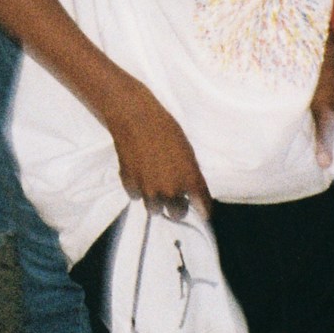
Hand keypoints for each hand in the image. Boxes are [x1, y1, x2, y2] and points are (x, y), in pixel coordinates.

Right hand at [109, 84, 210, 215]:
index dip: (203, 210)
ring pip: (155, 209)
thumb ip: (191, 173)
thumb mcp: (187, 151)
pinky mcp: (130, 185)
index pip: (203, 207)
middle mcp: (171, 190)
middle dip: (176, 207)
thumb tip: (191, 188)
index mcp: (190, 180)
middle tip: (174, 197)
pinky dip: (138, 189)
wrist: (135, 119)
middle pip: (177, 213)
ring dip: (156, 200)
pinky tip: (139, 176)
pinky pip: (136, 196)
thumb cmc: (165, 129)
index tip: (202, 211)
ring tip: (154, 187)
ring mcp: (149, 190)